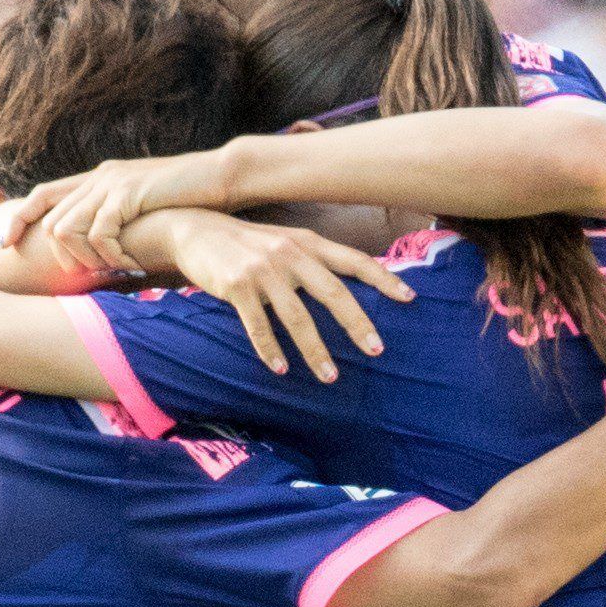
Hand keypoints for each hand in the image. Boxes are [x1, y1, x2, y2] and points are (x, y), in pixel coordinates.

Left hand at [10, 145, 228, 277]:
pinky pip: (99, 234)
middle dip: (52, 253)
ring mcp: (112, 182)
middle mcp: (100, 176)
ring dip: (83, 259)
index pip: (44, 194)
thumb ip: (120, 223)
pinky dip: (110, 256)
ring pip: (65, 228)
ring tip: (109, 271)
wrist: (222, 176)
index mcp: (100, 178)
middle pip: (48, 216)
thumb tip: (104, 257)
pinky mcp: (128, 193)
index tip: (6, 245)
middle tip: (73, 275)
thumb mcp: (145, 208)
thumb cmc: (189, 199)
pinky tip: (131, 266)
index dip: (19, 218)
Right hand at [157, 210, 410, 377]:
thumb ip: (314, 261)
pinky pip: (258, 325)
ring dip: (315, 350)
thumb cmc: (248, 244)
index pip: (355, 260)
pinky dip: (270, 349)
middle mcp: (290, 254)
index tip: (409, 298)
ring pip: (296, 317)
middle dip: (357, 324)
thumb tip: (350, 289)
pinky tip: (281, 369)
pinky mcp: (236, 286)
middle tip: (376, 350)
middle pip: (333, 293)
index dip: (384, 278)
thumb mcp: (286, 242)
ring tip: (330, 376)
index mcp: (308, 243)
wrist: (196, 230)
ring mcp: (263, 270)